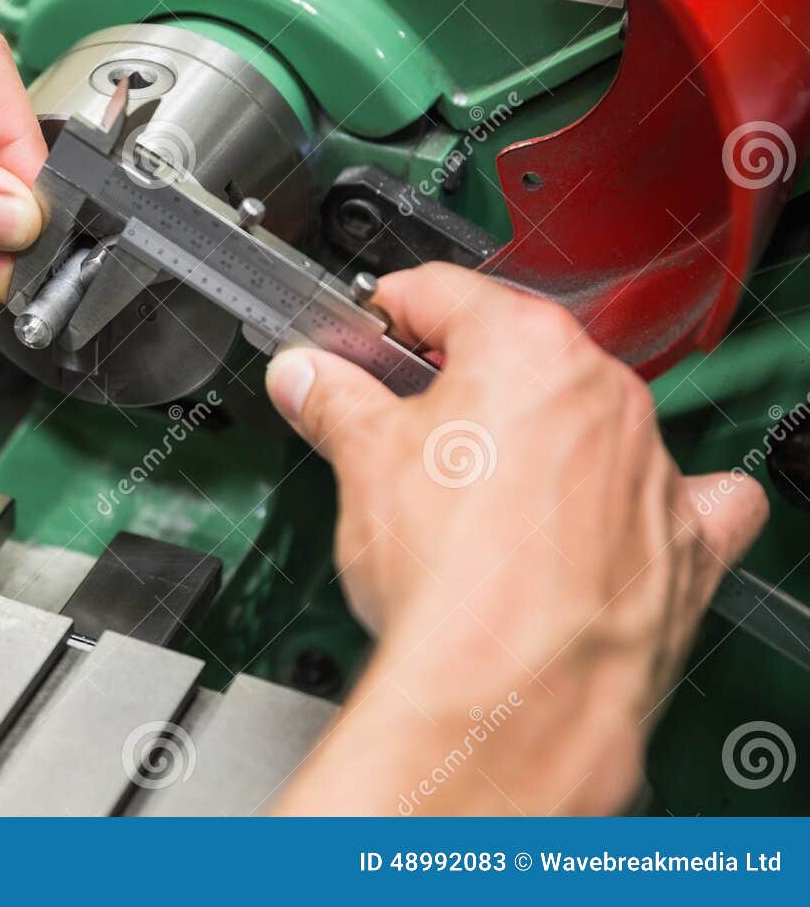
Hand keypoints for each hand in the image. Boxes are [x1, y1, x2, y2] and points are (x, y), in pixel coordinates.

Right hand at [265, 264, 766, 813]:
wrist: (509, 697)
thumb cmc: (450, 580)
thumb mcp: (360, 463)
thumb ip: (332, 400)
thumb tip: (307, 378)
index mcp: (525, 348)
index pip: (439, 294)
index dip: (385, 317)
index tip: (363, 343)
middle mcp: (604, 393)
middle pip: (515, 357)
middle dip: (455, 385)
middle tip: (397, 430)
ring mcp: (651, 465)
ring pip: (587, 420)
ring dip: (534, 441)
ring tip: (472, 501)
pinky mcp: (682, 541)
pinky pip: (682, 496)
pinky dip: (644, 499)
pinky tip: (601, 518)